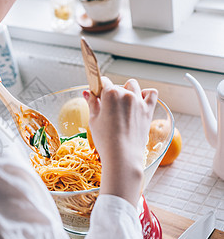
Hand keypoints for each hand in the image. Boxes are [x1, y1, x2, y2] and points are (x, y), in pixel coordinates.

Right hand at [83, 77, 157, 206]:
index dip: (97, 88)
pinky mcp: (148, 110)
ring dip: (127, 90)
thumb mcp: (93, 120)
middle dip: (110, 93)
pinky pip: (151, 94)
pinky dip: (146, 94)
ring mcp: (139, 101)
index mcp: (110, 94)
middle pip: (117, 86)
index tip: (95, 95)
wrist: (122, 156)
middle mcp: (126, 94)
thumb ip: (92, 103)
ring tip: (122, 104)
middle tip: (106, 108)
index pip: (103, 81)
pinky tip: (139, 100)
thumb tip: (87, 92)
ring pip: (133, 86)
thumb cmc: (105, 140)